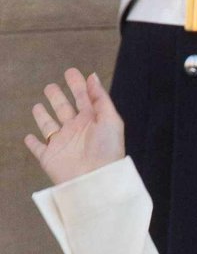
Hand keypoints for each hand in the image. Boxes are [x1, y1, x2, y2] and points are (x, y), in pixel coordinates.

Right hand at [25, 68, 124, 185]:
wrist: (96, 181)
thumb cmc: (107, 151)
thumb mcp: (110, 121)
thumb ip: (100, 98)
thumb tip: (92, 77)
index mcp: (92, 122)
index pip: (83, 99)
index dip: (78, 85)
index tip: (71, 72)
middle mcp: (76, 131)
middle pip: (63, 109)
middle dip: (57, 98)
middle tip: (51, 87)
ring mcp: (62, 144)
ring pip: (49, 126)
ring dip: (43, 116)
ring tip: (37, 106)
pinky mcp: (49, 157)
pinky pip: (38, 149)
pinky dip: (33, 143)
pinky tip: (29, 137)